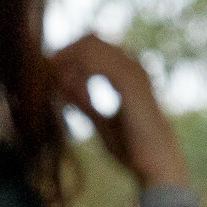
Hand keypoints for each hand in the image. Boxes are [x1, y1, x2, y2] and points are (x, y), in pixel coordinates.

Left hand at [49, 35, 190, 190]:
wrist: (158, 167)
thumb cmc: (134, 149)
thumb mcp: (102, 123)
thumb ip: (84, 105)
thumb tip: (61, 89)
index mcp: (128, 74)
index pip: (93, 46)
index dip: (68, 54)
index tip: (51, 75)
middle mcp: (133, 66)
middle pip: (91, 40)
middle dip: (65, 55)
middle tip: (49, 77)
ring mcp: (133, 72)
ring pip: (91, 46)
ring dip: (69, 64)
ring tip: (60, 88)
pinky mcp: (129, 83)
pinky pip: (94, 64)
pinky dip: (77, 76)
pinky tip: (75, 96)